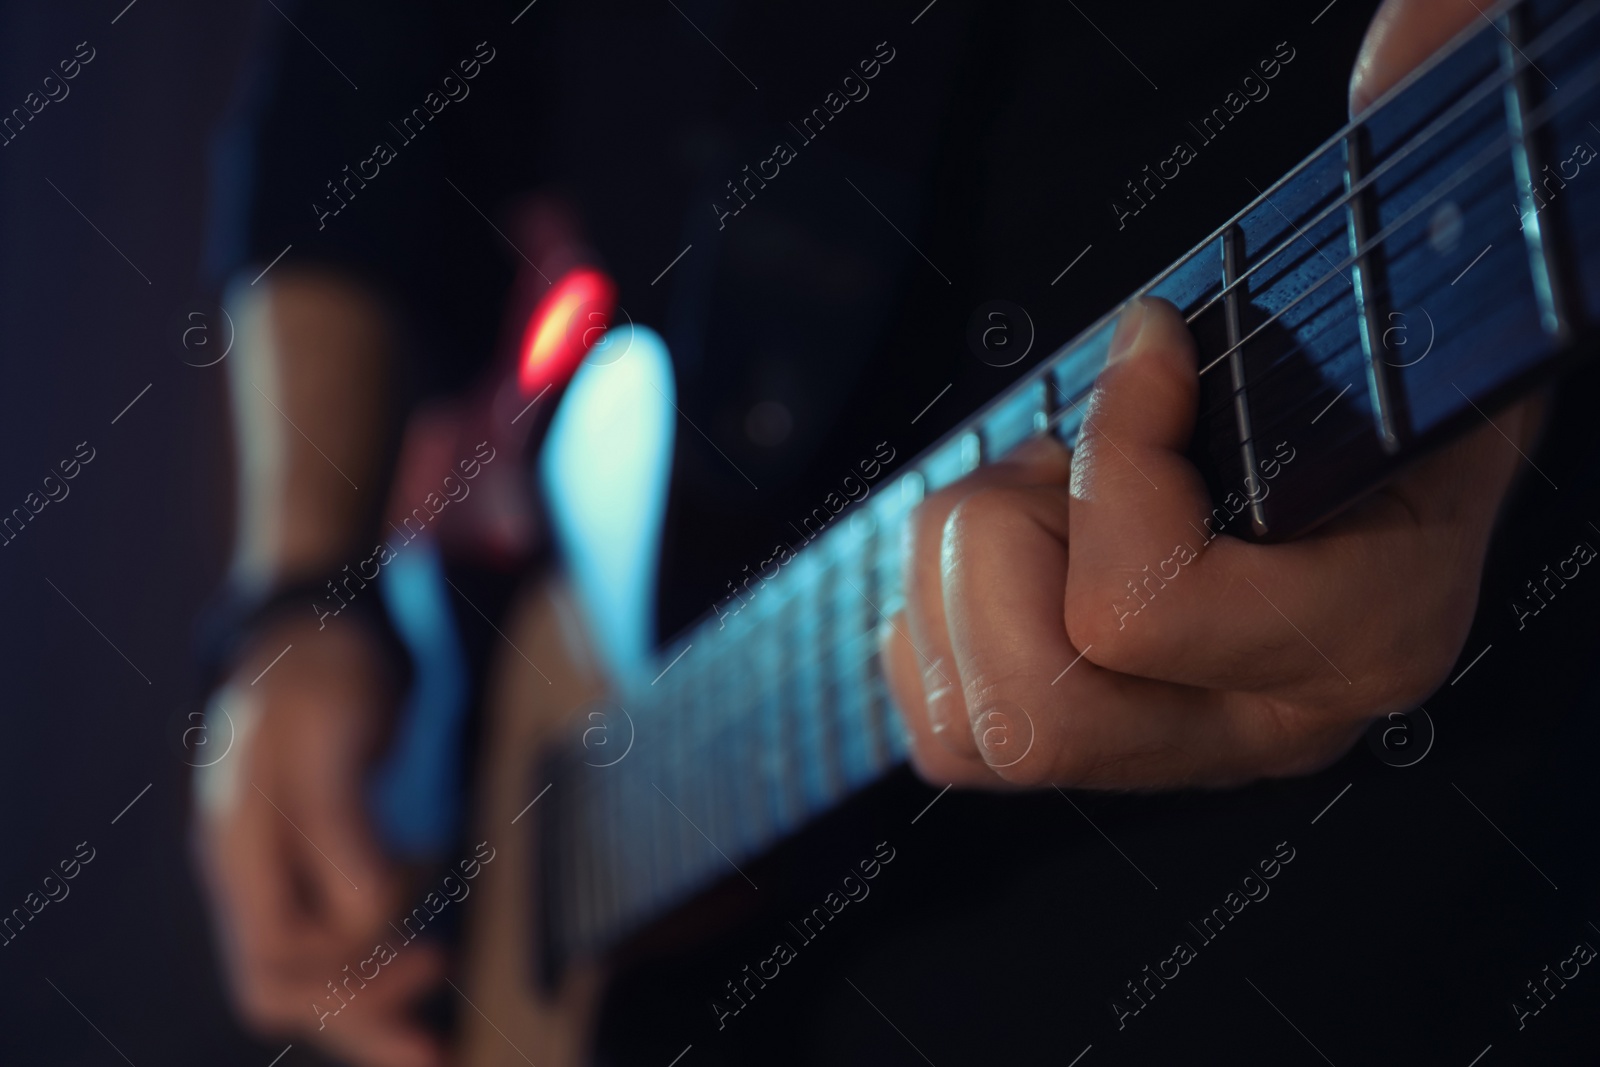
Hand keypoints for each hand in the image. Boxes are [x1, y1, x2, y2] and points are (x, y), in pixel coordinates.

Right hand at [193, 617, 446, 1066]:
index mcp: (240, 845)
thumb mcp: (327, 727)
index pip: (276, 957)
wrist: (312, 626)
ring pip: (304, 972)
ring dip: (364, 1006)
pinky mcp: (311, 858)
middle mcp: (251, 870)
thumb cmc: (319, 669)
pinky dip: (369, 965)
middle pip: (281, 984)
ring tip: (429, 1038)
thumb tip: (369, 909)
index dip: (349, 976)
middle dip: (357, 1017)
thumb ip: (338, 820)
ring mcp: (276, 868)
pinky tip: (417, 969)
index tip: (429, 959)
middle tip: (433, 1046)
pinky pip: (328, 937)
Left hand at [881, 0, 1543, 790]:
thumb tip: (1352, 102)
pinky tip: (1011, 552)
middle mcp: (1271, 726)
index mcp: (1369, 632)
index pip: (1138, 609)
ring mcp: (1177, 753)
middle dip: (1003, 544)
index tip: (1149, 342)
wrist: (1372, 429)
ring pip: (982, 728)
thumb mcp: (1377, 299)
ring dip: (965, 578)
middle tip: (1051, 456)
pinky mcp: (1086, 748)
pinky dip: (933, 623)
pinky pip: (941, 729)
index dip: (1107, 455)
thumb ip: (1334, 256)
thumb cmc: (1368, 343)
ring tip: (1042, 498)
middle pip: (1039, 706)